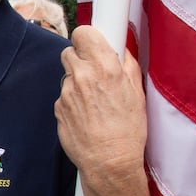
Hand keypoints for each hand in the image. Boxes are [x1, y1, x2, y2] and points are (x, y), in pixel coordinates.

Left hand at [56, 26, 147, 186]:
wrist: (108, 162)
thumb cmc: (128, 130)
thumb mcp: (137, 92)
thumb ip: (127, 65)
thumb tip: (121, 49)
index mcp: (104, 67)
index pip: (83, 32)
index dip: (88, 37)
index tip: (94, 43)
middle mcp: (82, 75)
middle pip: (71, 51)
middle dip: (82, 58)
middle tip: (96, 72)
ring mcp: (66, 92)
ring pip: (67, 75)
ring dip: (78, 81)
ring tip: (95, 100)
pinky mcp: (57, 108)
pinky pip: (64, 96)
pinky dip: (73, 101)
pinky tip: (87, 115)